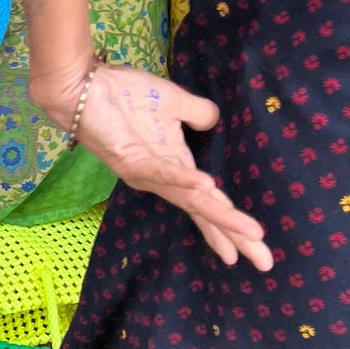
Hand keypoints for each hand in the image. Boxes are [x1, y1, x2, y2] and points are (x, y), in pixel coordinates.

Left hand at [39, 65, 272, 272]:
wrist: (85, 87)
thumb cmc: (125, 95)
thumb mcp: (175, 103)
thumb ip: (199, 113)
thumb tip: (215, 121)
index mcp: (175, 168)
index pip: (209, 203)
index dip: (231, 225)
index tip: (257, 248)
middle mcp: (162, 179)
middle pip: (204, 212)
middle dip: (234, 235)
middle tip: (264, 262)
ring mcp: (146, 173)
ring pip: (188, 200)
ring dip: (219, 215)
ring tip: (249, 232)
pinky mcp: (130, 160)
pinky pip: (160, 172)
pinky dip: (183, 180)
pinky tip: (207, 187)